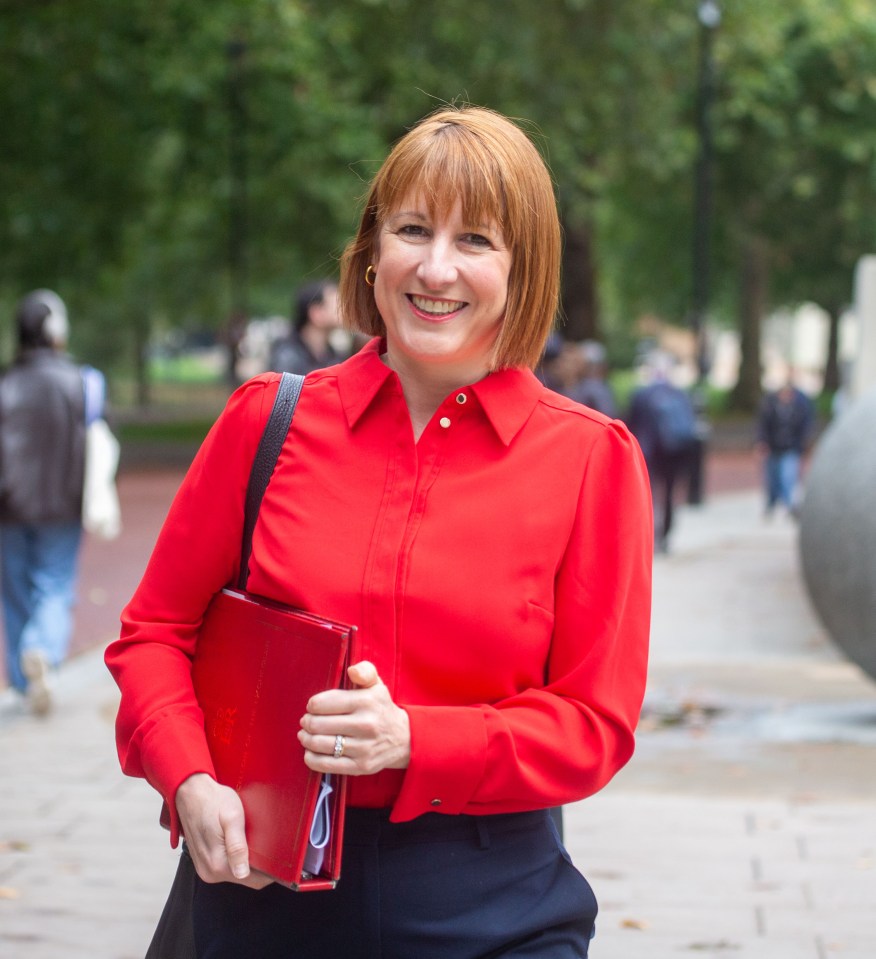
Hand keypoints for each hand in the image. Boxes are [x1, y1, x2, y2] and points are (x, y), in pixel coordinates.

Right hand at [174, 773, 272, 888]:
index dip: (269, 871)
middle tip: (265, 842)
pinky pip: (226, 866)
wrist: (191, 793)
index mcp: (217, 864)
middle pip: (246, 877)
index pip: (254, 881)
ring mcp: (205, 868)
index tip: (278, 857)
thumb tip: (242, 872)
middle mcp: (209, 871)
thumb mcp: (232, 818)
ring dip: (247, 860)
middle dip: (258, 864)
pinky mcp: (204, 861)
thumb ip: (237, 847)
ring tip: (250, 838)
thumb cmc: (213, 801)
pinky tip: (238, 840)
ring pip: (236, 872)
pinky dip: (236, 857)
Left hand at [298, 661, 410, 775]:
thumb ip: (364, 671)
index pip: (322, 703)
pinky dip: (311, 758)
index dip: (312, 705)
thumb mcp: (376, 684)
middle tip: (306, 721)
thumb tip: (352, 671)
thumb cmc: (381, 708)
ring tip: (306, 735)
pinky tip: (311, 751)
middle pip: (317, 725)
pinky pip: (326, 765)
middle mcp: (366, 724)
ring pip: (319, 745)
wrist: (404, 738)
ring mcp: (364, 748)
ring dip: (306, 739)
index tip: (313, 707)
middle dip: (307, 722)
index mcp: (367, 701)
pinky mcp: (361, 766)